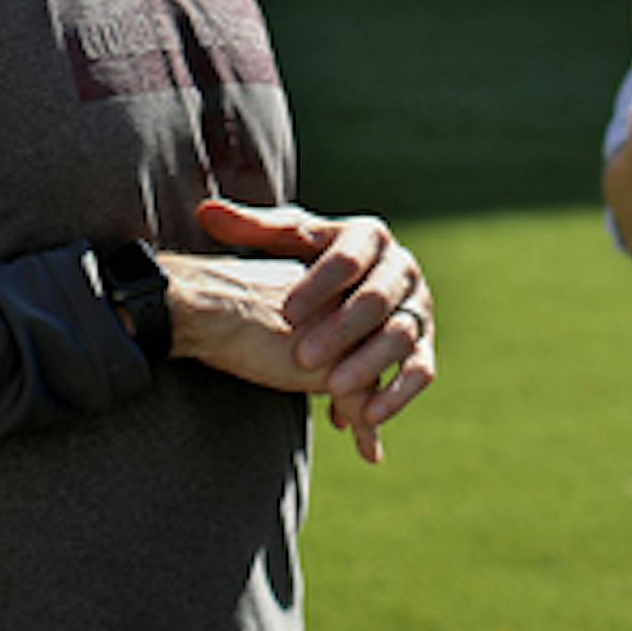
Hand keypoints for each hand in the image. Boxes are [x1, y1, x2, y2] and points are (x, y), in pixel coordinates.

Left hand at [180, 197, 434, 464]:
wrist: (350, 291)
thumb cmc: (310, 265)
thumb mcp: (285, 243)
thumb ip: (252, 228)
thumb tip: (207, 212)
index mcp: (370, 236)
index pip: (347, 257)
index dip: (318, 285)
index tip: (285, 313)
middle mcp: (402, 269)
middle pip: (377, 299)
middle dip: (341, 329)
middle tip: (302, 358)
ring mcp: (418, 308)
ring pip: (402, 335)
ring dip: (369, 364)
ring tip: (333, 389)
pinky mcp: (424, 346)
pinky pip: (422, 371)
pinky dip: (399, 394)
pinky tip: (368, 417)